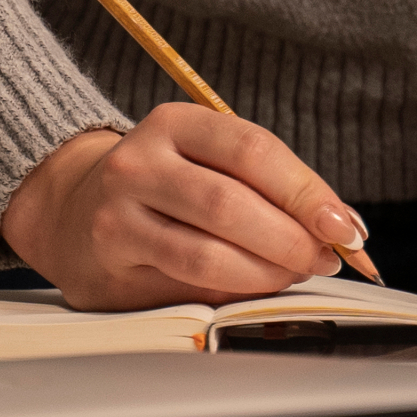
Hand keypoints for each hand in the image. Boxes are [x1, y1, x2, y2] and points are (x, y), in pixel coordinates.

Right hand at [0, 105, 369, 311]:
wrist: (70, 208)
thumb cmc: (161, 186)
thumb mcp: (205, 162)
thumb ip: (263, 188)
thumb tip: (337, 229)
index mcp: (175, 123)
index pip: (253, 150)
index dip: (308, 192)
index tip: (346, 226)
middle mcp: (140, 162)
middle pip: (231, 203)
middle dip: (292, 239)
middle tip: (326, 258)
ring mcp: (118, 214)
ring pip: (207, 252)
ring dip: (266, 272)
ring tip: (294, 275)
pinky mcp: (111, 263)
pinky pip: (184, 285)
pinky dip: (232, 292)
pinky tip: (254, 290)